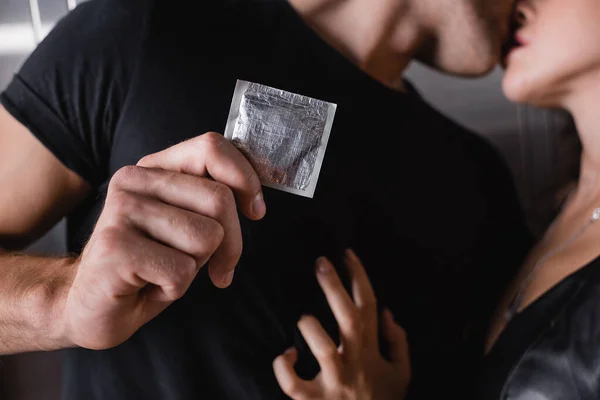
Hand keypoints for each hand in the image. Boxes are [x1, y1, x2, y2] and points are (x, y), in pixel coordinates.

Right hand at [63, 132, 264, 349]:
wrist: (91, 307)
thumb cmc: (149, 266)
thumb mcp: (187, 225)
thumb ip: (212, 204)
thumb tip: (255, 204)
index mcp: (153, 167)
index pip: (211, 147)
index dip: (246, 179)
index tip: (255, 211)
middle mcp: (133, 181)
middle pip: (219, 199)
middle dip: (230, 244)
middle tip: (214, 268)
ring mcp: (121, 211)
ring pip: (206, 238)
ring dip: (196, 267)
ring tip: (165, 270)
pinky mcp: (115, 247)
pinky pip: (182, 272)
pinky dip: (174, 289)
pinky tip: (148, 285)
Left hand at [273, 250, 410, 399]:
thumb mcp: (402, 374)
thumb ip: (398, 343)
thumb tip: (387, 312)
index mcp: (372, 352)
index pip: (369, 306)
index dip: (359, 277)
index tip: (347, 254)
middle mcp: (354, 364)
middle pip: (347, 317)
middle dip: (334, 286)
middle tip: (321, 261)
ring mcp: (333, 383)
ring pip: (322, 347)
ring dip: (310, 326)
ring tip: (304, 318)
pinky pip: (293, 384)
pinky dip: (285, 368)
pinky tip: (287, 354)